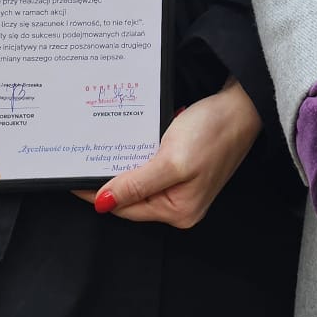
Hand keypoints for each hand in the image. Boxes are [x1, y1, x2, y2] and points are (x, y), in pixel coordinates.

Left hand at [81, 78, 261, 226]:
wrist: (243, 104)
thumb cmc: (215, 131)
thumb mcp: (171, 161)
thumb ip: (136, 184)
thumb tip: (103, 204)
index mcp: (179, 211)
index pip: (125, 208)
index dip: (96, 194)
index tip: (72, 179)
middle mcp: (181, 204)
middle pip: (132, 197)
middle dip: (109, 180)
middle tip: (83, 160)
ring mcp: (184, 186)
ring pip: (140, 181)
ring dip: (122, 165)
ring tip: (101, 151)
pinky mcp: (185, 168)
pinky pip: (152, 167)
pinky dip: (137, 156)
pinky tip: (128, 143)